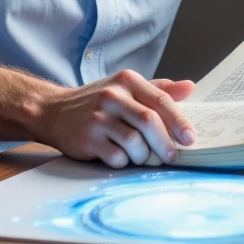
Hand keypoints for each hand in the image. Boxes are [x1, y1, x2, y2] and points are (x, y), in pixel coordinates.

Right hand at [36, 71, 196, 167]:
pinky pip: (116, 157)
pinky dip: (125, 162)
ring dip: (144, 156)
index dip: (179, 122)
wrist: (53, 112)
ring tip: (143, 157)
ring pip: (134, 142)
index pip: (160, 101)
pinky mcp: (87, 139)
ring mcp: (97, 117)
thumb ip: (158, 89)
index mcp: (127, 81)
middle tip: (171, 156)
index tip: (190, 139)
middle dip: (165, 143)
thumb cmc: (97, 102)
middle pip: (149, 121)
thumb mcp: (126, 88)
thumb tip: (190, 87)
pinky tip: (121, 157)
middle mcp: (111, 96)